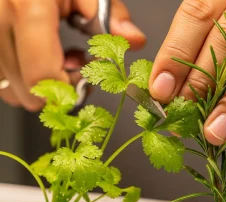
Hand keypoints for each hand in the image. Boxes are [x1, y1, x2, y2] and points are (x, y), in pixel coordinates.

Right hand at [0, 0, 145, 110]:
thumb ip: (111, 15)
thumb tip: (135, 40)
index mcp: (26, 8)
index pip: (42, 74)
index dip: (69, 88)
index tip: (88, 80)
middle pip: (29, 90)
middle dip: (59, 88)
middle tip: (78, 67)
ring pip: (14, 90)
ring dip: (42, 84)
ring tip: (60, 59)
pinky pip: (4, 82)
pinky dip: (26, 78)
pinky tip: (41, 57)